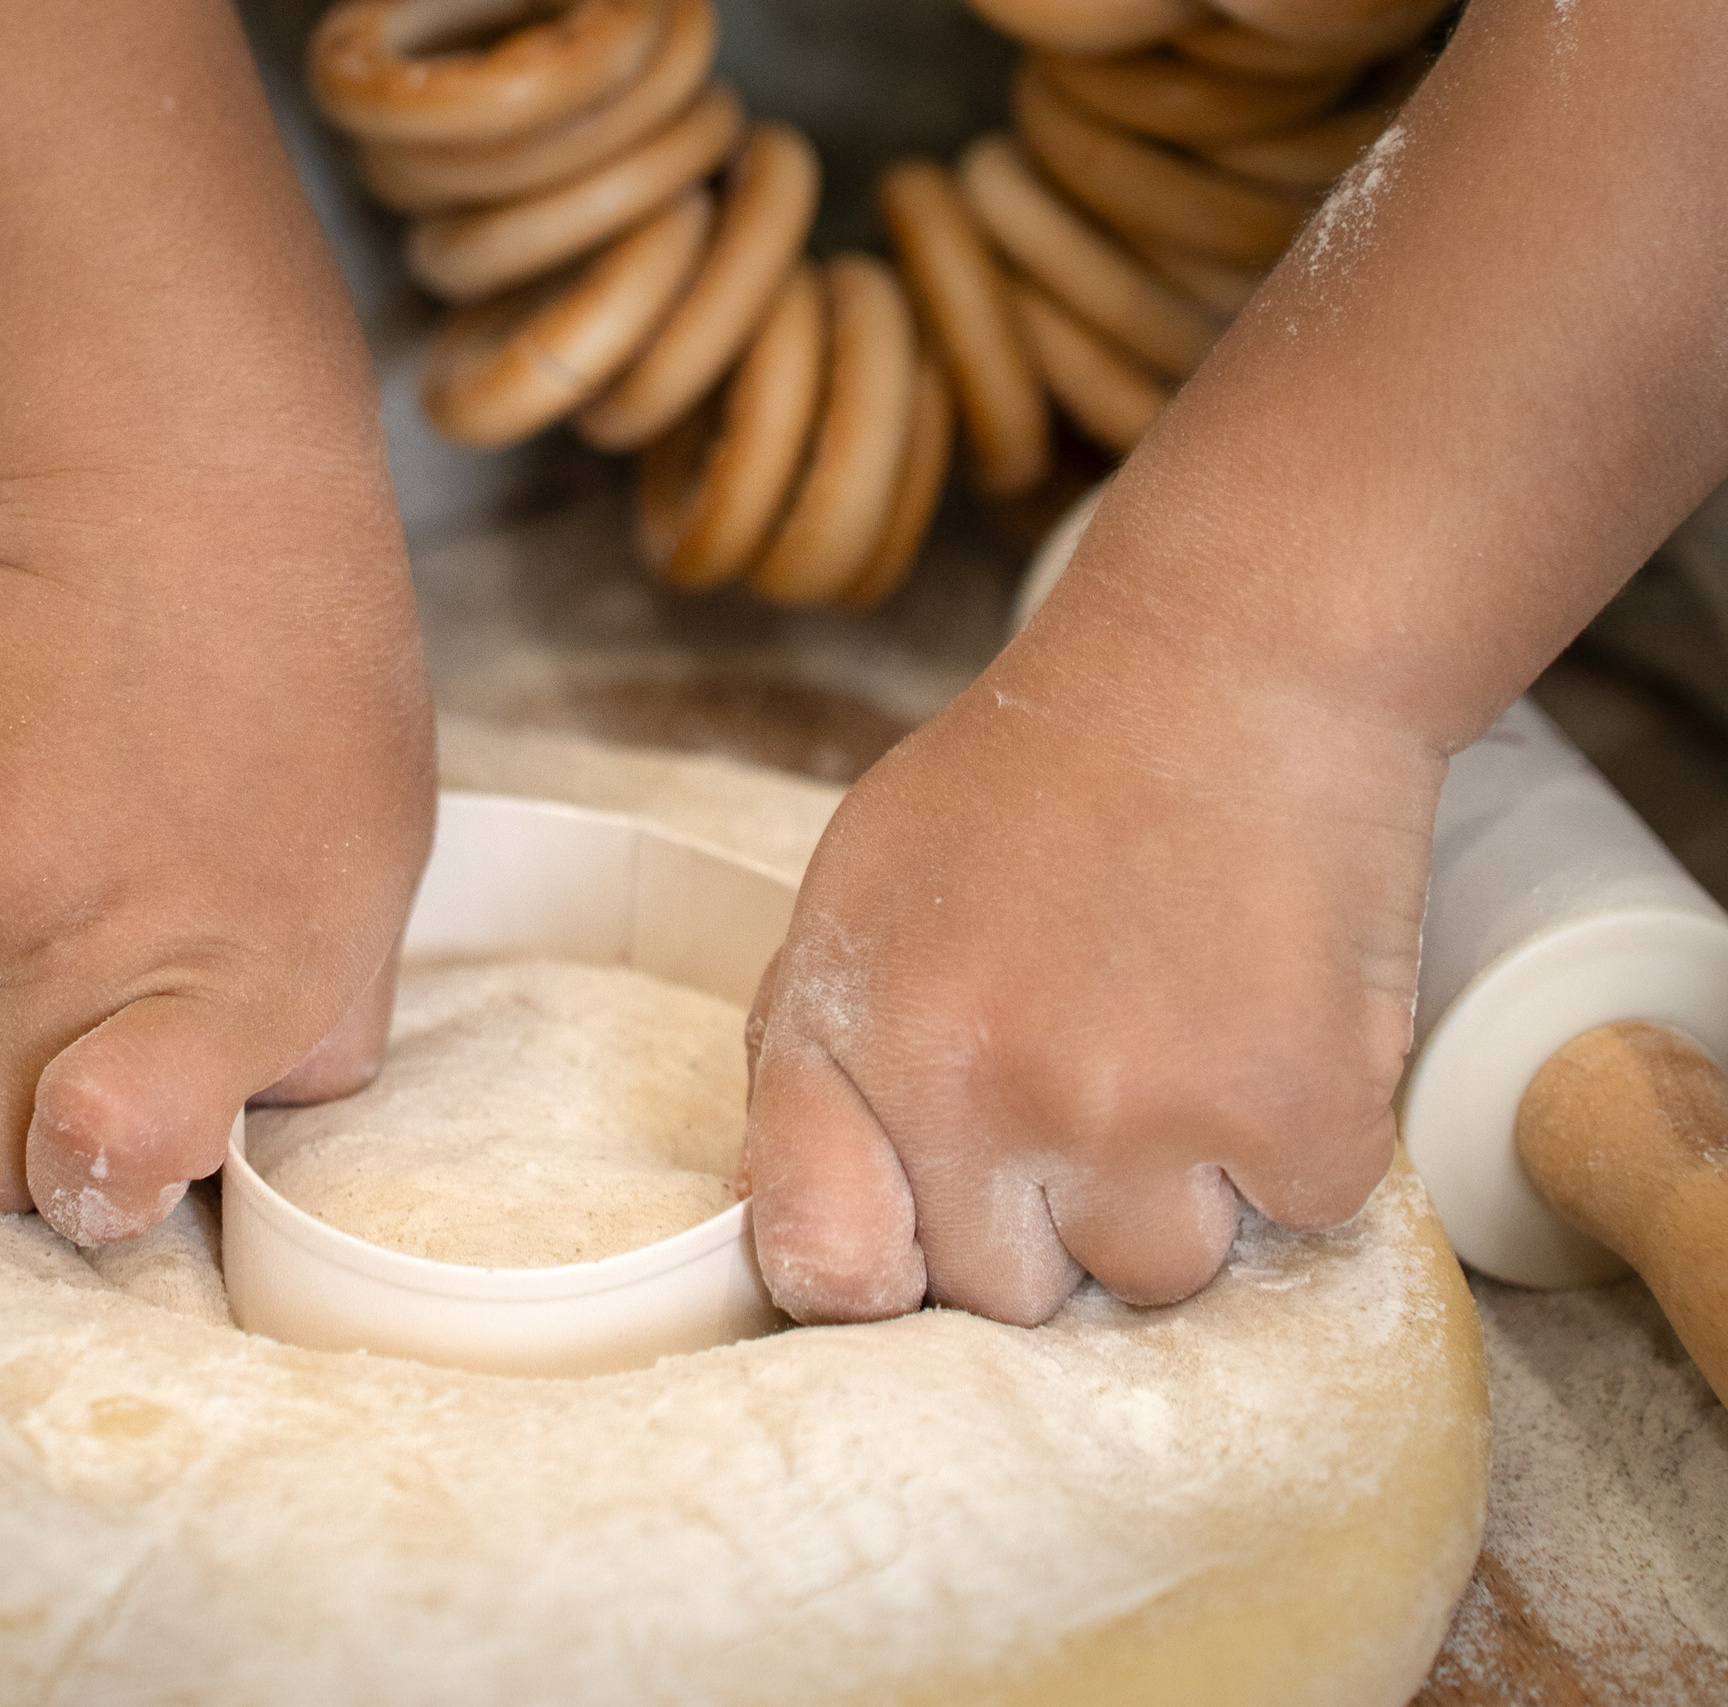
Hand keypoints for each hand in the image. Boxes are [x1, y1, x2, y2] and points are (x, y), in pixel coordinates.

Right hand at [0, 469, 433, 1243]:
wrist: (183, 501)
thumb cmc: (308, 692)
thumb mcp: (370, 883)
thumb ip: (302, 1031)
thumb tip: (219, 1132)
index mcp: (238, 973)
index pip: (104, 1150)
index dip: (89, 1192)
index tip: (103, 1164)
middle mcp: (83, 936)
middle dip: (6, 1131)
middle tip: (71, 1039)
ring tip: (56, 880)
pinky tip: (9, 799)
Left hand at [741, 628, 1441, 1324]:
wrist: (1228, 663)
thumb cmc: (1038, 777)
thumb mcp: (859, 892)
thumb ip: (817, 1062)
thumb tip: (818, 1231)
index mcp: (853, 1040)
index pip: (824, 1270)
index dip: (884, 1276)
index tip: (929, 1241)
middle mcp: (978, 1095)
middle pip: (1005, 1296)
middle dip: (1047, 1218)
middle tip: (1090, 1078)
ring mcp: (1136, 1114)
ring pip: (1157, 1276)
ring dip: (1183, 1191)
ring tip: (1183, 1041)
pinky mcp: (1293, 1114)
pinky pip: (1299, 1215)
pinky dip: (1305, 1141)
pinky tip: (1271, 1018)